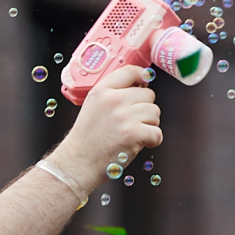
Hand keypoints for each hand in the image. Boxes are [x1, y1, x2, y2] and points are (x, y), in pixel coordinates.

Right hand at [47, 65, 162, 197]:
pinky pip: (157, 132)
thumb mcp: (92, 107)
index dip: (142, 77)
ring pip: (155, 113)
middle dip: (145, 110)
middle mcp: (113, 100)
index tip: (144, 85)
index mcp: (102, 90)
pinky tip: (140, 144)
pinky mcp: (134, 133)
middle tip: (132, 123)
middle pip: (148, 95)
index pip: (131, 71)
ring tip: (134, 134)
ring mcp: (124, 116)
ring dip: (150, 125)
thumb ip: (112, 95)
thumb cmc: (86, 140)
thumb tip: (141, 87)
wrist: (77, 164)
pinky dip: (153, 141)